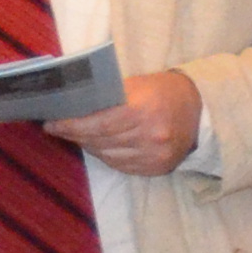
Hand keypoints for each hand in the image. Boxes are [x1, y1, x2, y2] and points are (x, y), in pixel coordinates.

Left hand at [45, 69, 205, 175]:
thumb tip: (72, 107)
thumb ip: (107, 97)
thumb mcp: (136, 84)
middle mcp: (150, 135)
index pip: (98, 122)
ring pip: (108, 155)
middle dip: (75, 134)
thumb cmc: (162, 91)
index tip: (52, 123)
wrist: (200, 110)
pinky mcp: (157, 168)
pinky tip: (100, 146)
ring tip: (78, 135)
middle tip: (58, 128)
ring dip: (89, 145)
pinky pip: (121, 165)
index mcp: (144, 109)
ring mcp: (154, 155)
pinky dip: (107, 155)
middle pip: (100, 140)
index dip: (72, 125)